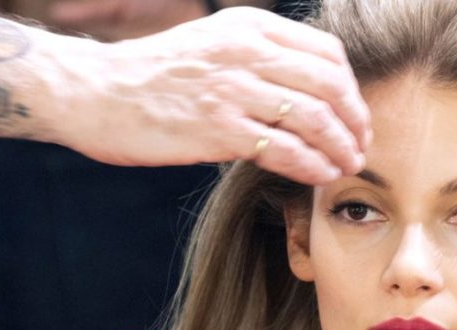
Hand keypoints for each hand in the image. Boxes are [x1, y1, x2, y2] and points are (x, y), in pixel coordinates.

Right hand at [49, 7, 370, 184]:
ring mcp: (233, 89)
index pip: (327, 53)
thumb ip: (256, 55)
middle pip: (330, 85)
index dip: (351, 89)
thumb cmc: (154, 75)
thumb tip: (303, 85)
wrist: (96, 92)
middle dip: (355, 122)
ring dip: (341, 148)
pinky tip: (319, 176)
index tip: (354, 116)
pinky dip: (312, 165)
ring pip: (315, 118)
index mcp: (249, 27)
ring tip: (346, 167)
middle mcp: (247, 51)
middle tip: (360, 147)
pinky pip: (285, 149)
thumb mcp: (211, 43)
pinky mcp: (218, 128)